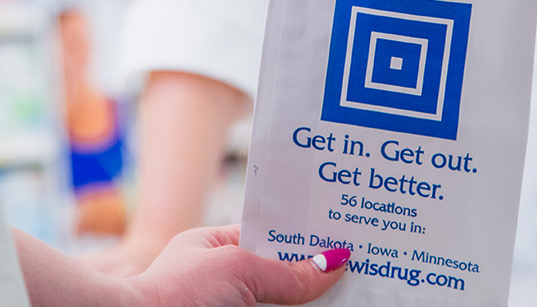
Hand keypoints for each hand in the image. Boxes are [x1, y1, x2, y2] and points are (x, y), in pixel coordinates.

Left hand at [126, 225, 349, 305]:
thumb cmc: (176, 293)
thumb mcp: (238, 268)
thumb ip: (287, 271)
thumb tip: (335, 263)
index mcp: (213, 246)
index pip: (268, 236)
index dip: (302, 238)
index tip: (340, 237)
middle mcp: (219, 279)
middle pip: (278, 275)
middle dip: (313, 275)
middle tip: (359, 269)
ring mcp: (226, 306)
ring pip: (278, 303)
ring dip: (309, 300)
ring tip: (354, 294)